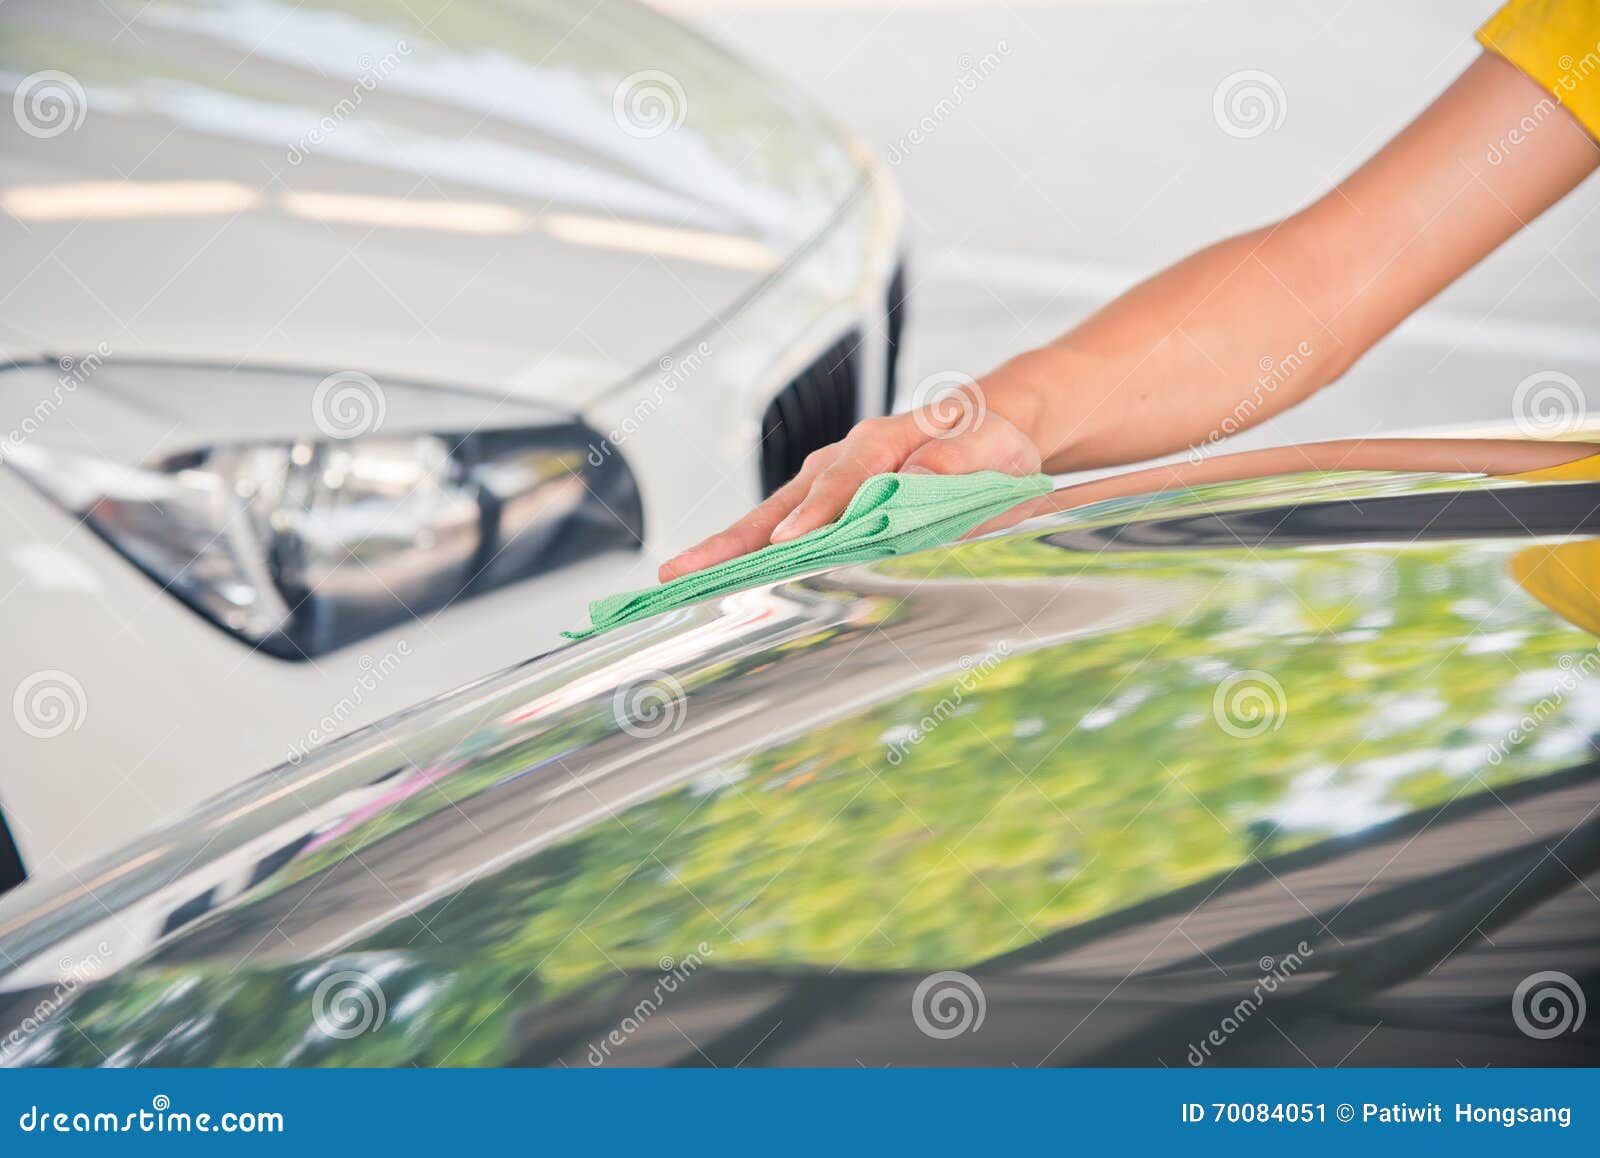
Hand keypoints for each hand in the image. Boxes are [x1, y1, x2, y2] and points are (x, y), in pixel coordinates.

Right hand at [658, 382, 1042, 581]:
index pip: (842, 481)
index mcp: (883, 442)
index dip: (814, 512)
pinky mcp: (824, 502)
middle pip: (781, 503)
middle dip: (734, 539)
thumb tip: (914, 475)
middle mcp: (843, 459)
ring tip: (680, 577)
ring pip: (770, 517)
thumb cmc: (989, 444)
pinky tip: (717, 578)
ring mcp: (827, 480)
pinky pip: (779, 528)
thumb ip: (954, 461)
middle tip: (687, 568)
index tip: (789, 542)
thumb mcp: (990, 447)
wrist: (988, 429)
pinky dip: (747, 552)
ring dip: (726, 548)